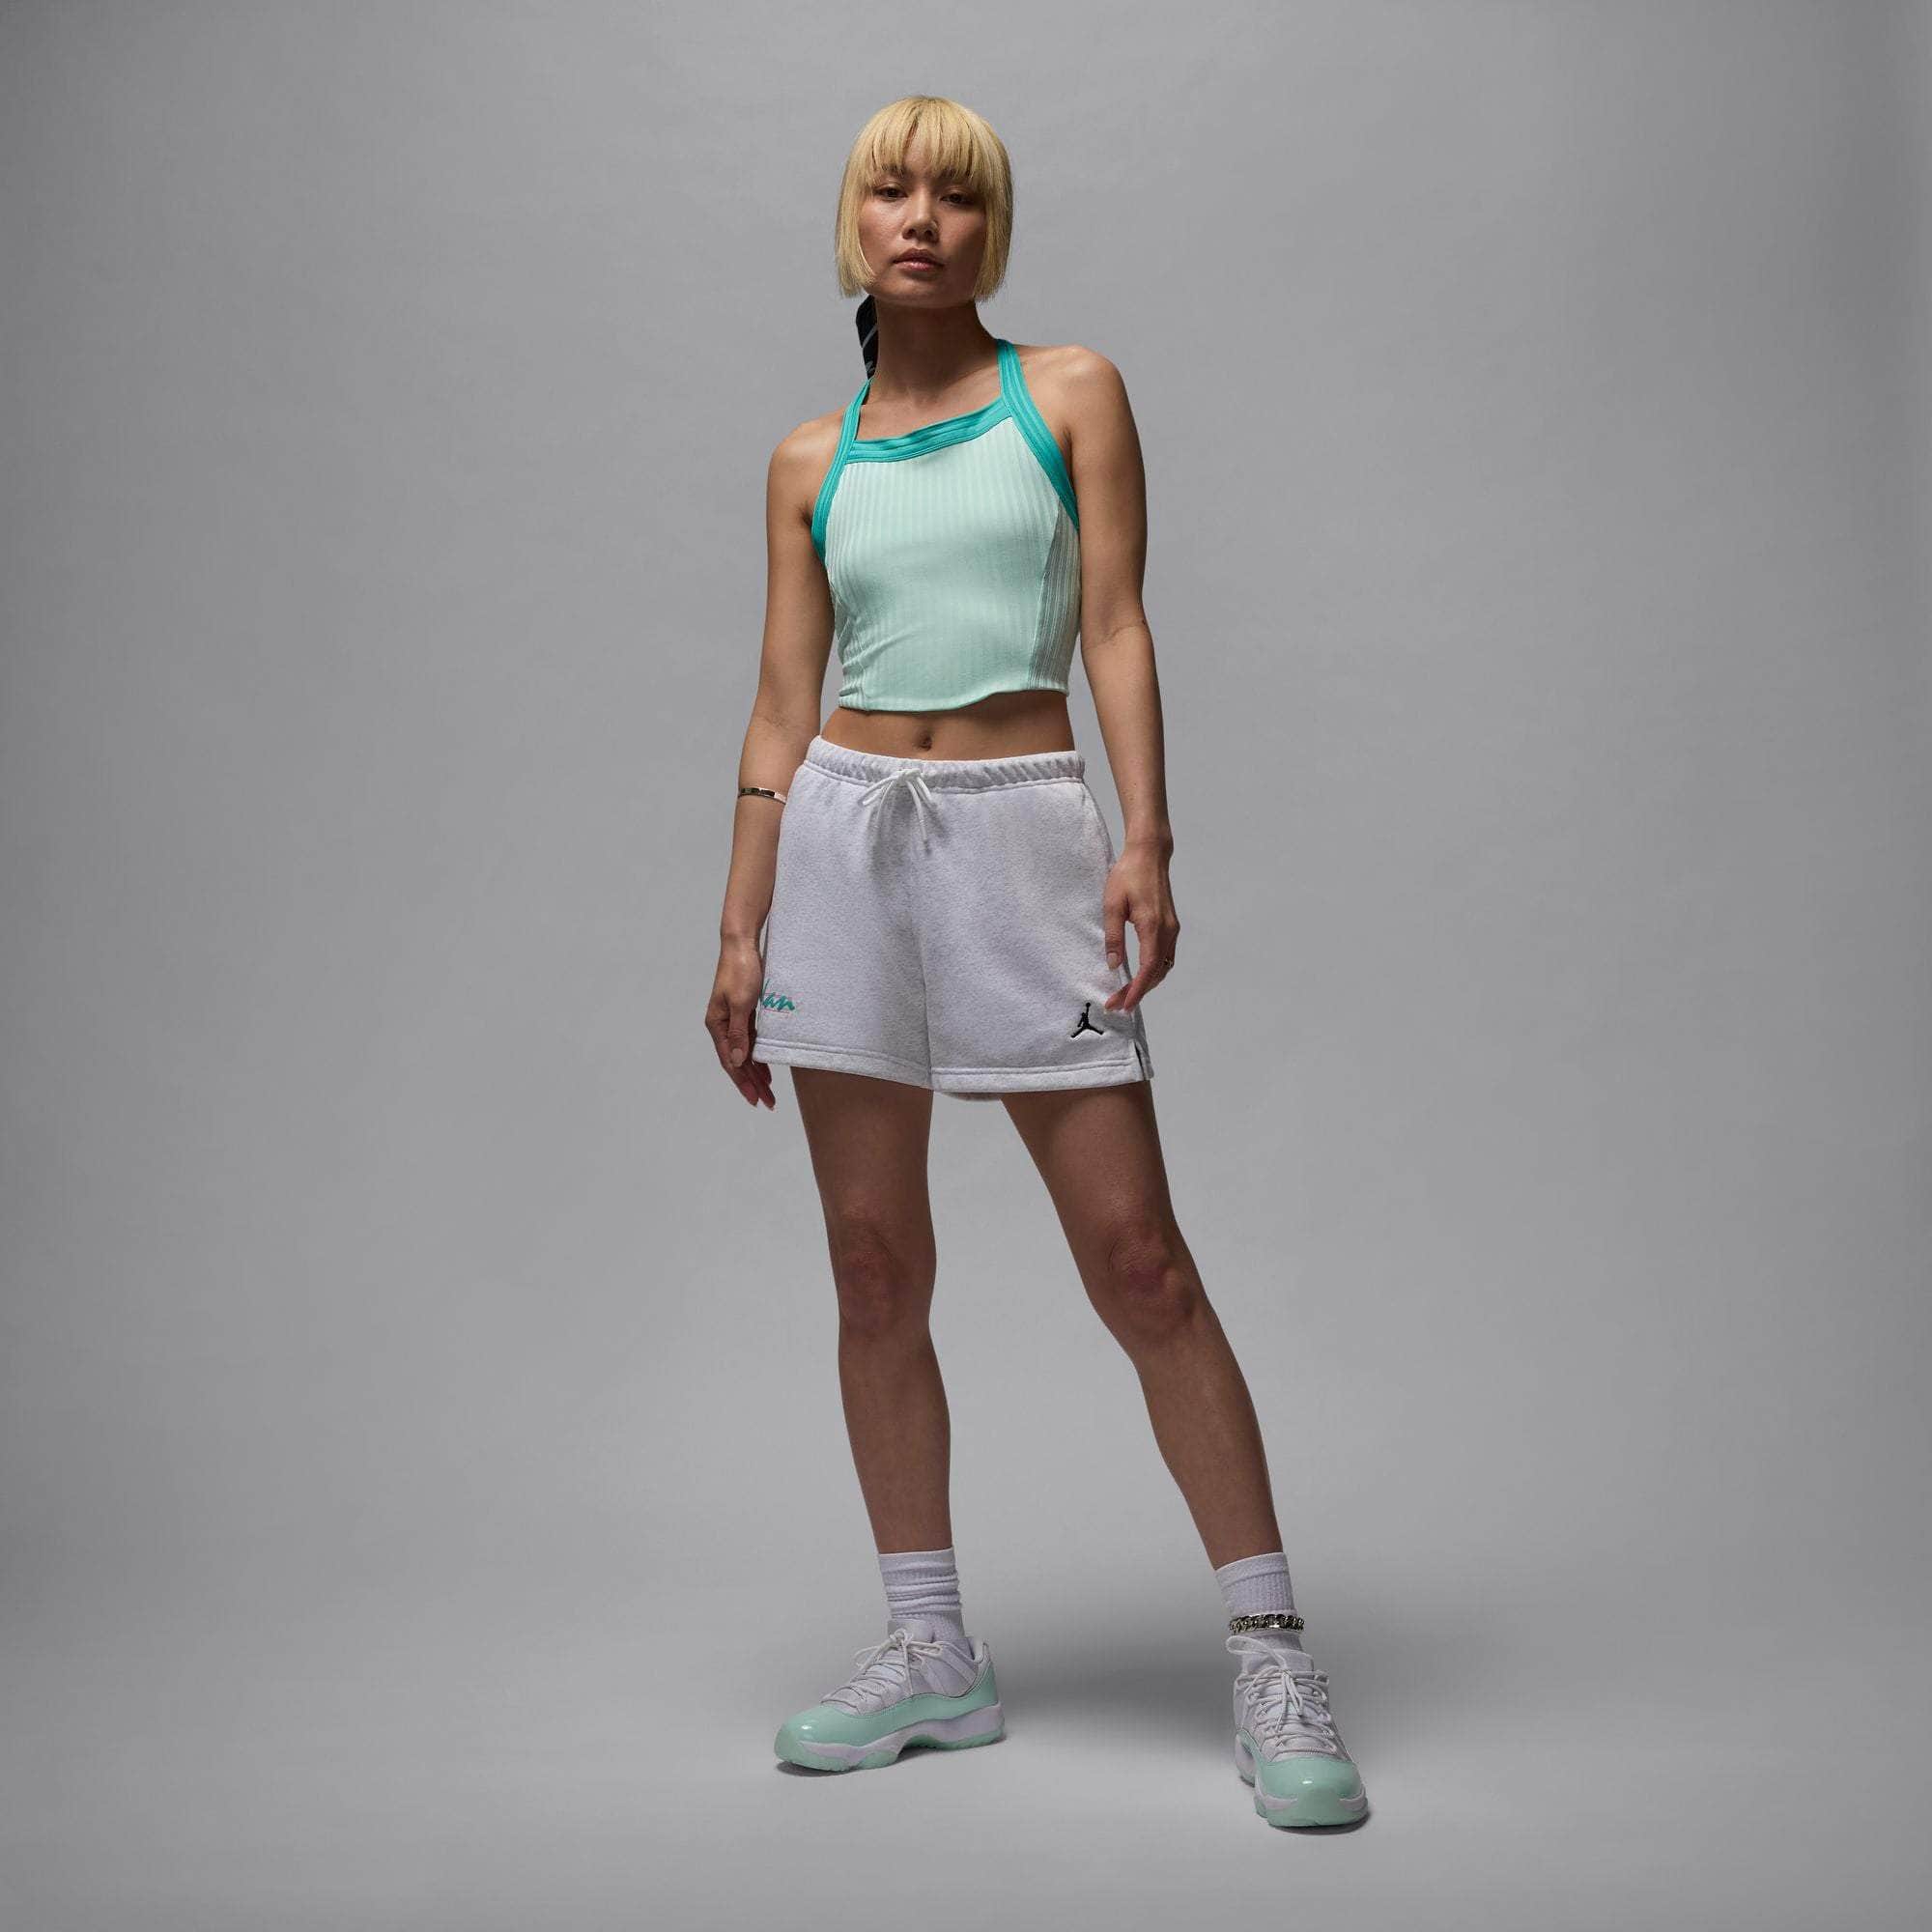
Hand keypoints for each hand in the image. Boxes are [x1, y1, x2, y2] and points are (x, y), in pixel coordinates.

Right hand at [706, 937, 775, 1107]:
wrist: (742, 944)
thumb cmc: (742, 970)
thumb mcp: (742, 1004)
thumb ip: (739, 1034)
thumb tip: (737, 1062)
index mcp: (717, 1024)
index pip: (730, 1061)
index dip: (743, 1082)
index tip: (755, 1100)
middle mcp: (722, 1024)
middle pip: (737, 1061)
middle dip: (752, 1083)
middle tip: (768, 1102)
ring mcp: (732, 1019)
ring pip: (744, 1052)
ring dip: (756, 1072)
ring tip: (767, 1090)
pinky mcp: (744, 1012)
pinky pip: (750, 1040)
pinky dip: (758, 1054)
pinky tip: (766, 1065)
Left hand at [1101, 844, 1178, 1012]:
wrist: (1149, 855)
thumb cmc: (1128, 875)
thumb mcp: (1112, 905)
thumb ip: (1113, 937)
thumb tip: (1114, 965)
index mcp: (1152, 926)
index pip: (1148, 969)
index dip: (1136, 990)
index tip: (1123, 1004)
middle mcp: (1167, 931)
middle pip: (1157, 973)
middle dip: (1139, 991)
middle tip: (1117, 1003)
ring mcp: (1172, 928)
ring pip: (1163, 967)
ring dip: (1148, 983)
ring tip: (1126, 993)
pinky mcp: (1171, 925)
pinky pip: (1165, 956)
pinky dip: (1154, 971)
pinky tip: (1141, 975)